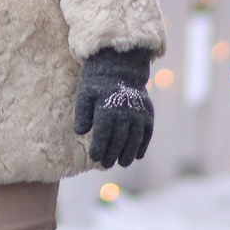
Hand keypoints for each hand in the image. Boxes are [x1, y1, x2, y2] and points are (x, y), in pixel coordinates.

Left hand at [72, 47, 154, 168]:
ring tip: (122, 163)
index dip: (98, 150)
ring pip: (134, 140)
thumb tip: (81, 131)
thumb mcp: (85, 94)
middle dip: (112, 155)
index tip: (95, 158)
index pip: (102, 137)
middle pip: (118, 141)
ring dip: (128, 154)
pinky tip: (137, 155)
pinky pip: (147, 134)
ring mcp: (138, 114)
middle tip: (106, 164)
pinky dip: (142, 145)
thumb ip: (82, 114)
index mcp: (107, 110)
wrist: (121, 66)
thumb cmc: (98, 82)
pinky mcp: (148, 113)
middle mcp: (125, 114)